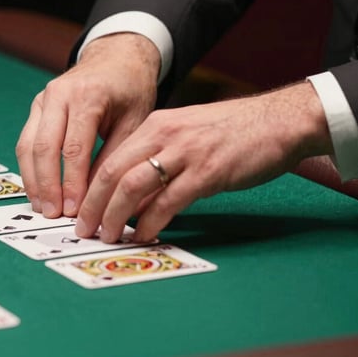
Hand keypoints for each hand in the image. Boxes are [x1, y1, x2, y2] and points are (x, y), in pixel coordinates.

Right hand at [15, 34, 159, 218]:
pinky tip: (38, 189)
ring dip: (32, 180)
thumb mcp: (135, 122)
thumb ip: (113, 157)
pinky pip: (26, 140)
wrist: (116, 58)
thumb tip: (96, 198)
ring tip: (42, 207)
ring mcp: (43, 98)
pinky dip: (29, 167)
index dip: (71, 183)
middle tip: (54, 215)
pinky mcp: (36, 106)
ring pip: (27, 145)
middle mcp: (59, 94)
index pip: (74, 148)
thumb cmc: (131, 90)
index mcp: (88, 96)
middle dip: (47, 186)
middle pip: (44, 147)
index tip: (74, 210)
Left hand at [75, 82, 332, 242]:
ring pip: (133, 187)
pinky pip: (168, 202)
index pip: (109, 158)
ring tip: (107, 236)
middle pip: (112, 172)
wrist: (279, 121)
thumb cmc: (231, 132)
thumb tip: (131, 200)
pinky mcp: (207, 173)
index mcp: (155, 125)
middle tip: (83, 228)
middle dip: (92, 204)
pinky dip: (150, 222)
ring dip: (114, 216)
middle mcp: (164, 135)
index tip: (78, 210)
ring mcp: (185, 153)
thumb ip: (157, 161)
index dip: (89, 187)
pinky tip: (143, 235)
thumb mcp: (185, 136)